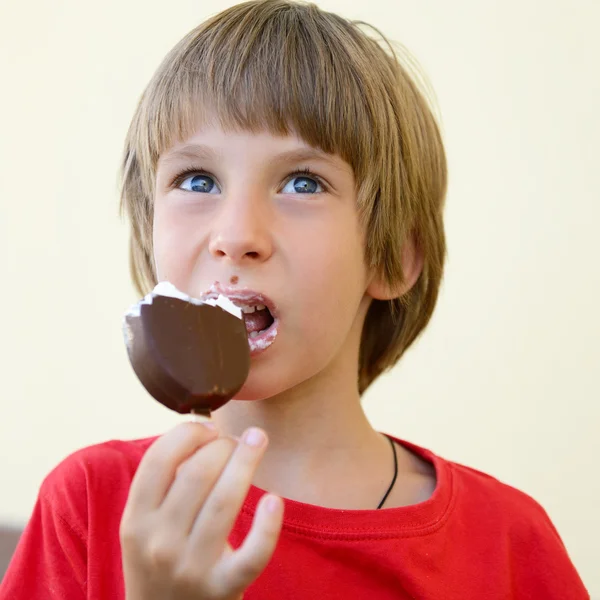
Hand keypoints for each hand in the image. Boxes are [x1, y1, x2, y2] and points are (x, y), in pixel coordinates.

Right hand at [120, 421, 282, 599]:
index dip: (188, 433)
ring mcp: (191, 567)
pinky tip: (275, 500)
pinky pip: (251, 554)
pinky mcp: (223, 588)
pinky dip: (266, 527)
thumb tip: (204, 429)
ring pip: (224, 502)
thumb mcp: (145, 525)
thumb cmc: (161, 560)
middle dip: (223, 445)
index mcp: (136, 519)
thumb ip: (164, 483)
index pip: (159, 459)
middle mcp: (159, 542)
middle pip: (197, 474)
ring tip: (257, 439)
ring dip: (245, 462)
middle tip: (237, 440)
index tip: (209, 427)